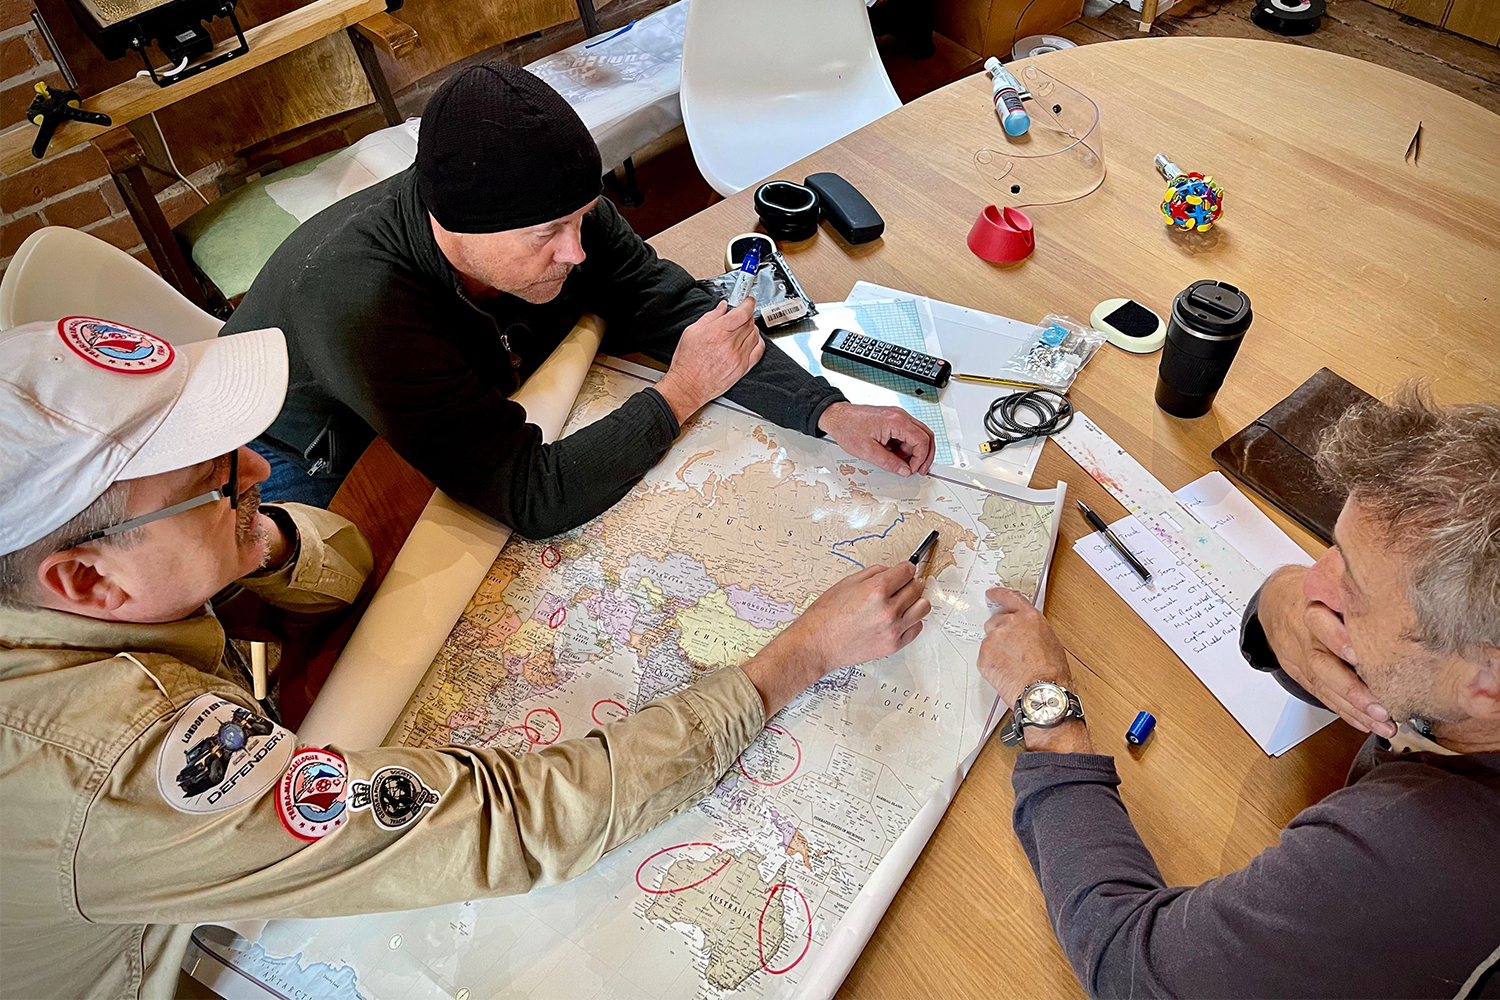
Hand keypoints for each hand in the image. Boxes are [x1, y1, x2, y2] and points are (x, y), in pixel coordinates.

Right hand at [655, 298, 763, 423]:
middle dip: (746, 316)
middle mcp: (731, 343)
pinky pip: (758, 350)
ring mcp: (739, 356)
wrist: (689, 385)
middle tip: (741, 315)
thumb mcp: (692, 332)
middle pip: (749, 322)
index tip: (748, 301)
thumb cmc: (687, 362)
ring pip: (755, 335)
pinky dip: (758, 342)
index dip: (748, 303)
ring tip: (743, 328)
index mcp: (718, 331)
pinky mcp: (743, 368)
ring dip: (751, 328)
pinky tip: (752, 340)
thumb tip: (722, 307)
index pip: (742, 312)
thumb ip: (710, 317)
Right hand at [742, 562, 929, 715]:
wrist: (817, 644)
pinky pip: (917, 627)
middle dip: (909, 582)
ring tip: (902, 602)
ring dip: (915, 601)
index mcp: (876, 590)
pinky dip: (912, 620)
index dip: (905, 568)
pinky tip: (899, 618)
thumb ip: (874, 573)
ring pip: (923, 607)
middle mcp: (888, 610)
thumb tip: (893, 570)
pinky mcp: (894, 644)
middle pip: (917, 587)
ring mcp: (893, 629)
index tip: (904, 570)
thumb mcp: (847, 583)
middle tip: (900, 585)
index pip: (907, 571)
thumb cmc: (826, 614)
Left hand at [818, 402, 935, 476]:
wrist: (837, 417)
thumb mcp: (868, 452)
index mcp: (896, 421)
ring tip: (899, 462)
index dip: (921, 458)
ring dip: (913, 451)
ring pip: (917, 435)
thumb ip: (889, 463)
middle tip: (920, 469)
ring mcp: (897, 416)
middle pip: (926, 435)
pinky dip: (904, 446)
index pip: (922, 440)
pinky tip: (893, 454)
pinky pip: (907, 434)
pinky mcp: (893, 420)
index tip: (914, 469)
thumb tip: (904, 470)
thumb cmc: (848, 428)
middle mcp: (900, 416)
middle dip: (925, 455)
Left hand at [978, 587, 1092, 752]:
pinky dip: (992, 664)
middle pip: (995, 622)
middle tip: (1012, 651)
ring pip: (990, 642)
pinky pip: (985, 658)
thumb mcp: (1049, 641)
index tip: (991, 593)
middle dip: (1001, 634)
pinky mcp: (984, 657)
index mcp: (1028, 617)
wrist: (1041, 692)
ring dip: (997, 650)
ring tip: (1013, 666)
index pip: (1009, 597)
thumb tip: (1024, 633)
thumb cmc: (1052, 672)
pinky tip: (1007, 673)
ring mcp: (993, 640)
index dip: (998, 594)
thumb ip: (1032, 630)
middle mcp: (1008, 624)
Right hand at [1257, 566, 1395, 737]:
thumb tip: (1405, 600)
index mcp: (1312, 608)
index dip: (1338, 640)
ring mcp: (1302, 659)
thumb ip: (1356, 593)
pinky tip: (1367, 724)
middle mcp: (1306, 637)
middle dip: (1353, 690)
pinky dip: (1346, 713)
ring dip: (1355, 709)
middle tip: (1382, 706)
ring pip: (1325, 687)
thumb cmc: (1317, 594)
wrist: (1275, 602)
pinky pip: (1324, 697)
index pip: (1320, 624)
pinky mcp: (1302, 675)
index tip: (1361, 656)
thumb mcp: (1332, 583)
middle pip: (1323, 666)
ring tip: (1384, 723)